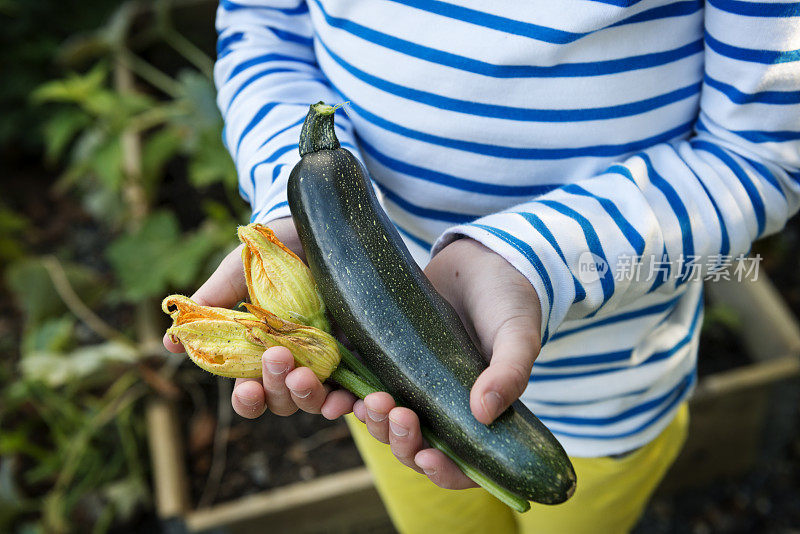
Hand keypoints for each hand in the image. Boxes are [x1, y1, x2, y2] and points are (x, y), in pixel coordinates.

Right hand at [162, 217, 355, 419]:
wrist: (309, 227)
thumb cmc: (267, 257)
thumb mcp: (234, 278)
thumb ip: (208, 307)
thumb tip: (169, 343)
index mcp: (262, 356)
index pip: (253, 395)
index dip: (249, 402)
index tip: (246, 390)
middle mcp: (295, 364)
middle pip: (284, 401)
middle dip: (278, 389)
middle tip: (277, 358)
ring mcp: (327, 360)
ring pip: (317, 398)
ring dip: (309, 396)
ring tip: (305, 376)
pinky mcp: (358, 350)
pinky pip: (356, 387)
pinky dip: (350, 399)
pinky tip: (347, 399)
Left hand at [352, 238, 541, 488]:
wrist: (481, 259)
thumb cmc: (510, 300)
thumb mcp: (517, 335)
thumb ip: (509, 373)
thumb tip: (484, 414)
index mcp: (479, 416)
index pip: (461, 466)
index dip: (444, 472)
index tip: (428, 457)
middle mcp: (441, 409)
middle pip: (414, 446)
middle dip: (400, 440)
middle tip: (394, 412)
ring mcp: (410, 385)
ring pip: (383, 422)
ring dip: (373, 421)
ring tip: (369, 400)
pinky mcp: (384, 359)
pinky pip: (360, 387)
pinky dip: (345, 397)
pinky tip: (335, 394)